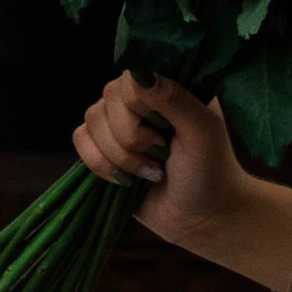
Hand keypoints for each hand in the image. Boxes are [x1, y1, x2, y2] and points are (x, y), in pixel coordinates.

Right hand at [73, 70, 251, 260]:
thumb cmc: (210, 171)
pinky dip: (101, 165)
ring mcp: (118, 123)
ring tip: (150, 169)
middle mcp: (139, 98)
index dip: (138, 107)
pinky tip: (128, 179)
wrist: (200, 218)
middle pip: (106, 100)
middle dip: (131, 138)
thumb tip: (138, 73)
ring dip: (120, 156)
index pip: (129, 77)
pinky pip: (81, 141)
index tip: (164, 129)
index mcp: (166, 85)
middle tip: (161, 154)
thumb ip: (174, 99)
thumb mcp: (202, 133)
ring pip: (90, 121)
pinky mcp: (103, 149)